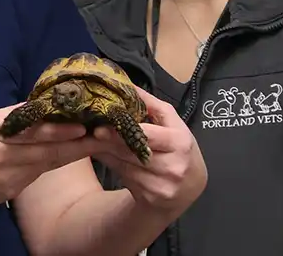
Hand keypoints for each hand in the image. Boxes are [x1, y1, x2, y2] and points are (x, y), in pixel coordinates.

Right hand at [0, 103, 102, 209]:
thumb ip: (11, 115)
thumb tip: (40, 105)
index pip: (35, 132)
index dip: (62, 131)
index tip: (85, 125)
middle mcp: (4, 159)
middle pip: (49, 153)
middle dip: (79, 146)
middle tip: (104, 136)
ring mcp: (8, 180)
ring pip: (46, 165)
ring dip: (71, 155)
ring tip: (94, 144)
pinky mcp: (9, 194)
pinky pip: (34, 177)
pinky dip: (49, 166)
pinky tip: (64, 158)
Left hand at [91, 87, 206, 213]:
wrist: (190, 186)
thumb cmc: (179, 148)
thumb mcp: (174, 124)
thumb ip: (152, 105)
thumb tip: (128, 85)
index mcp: (180, 142)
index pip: (147, 135)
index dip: (123, 130)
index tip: (102, 124)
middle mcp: (173, 166)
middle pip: (132, 151)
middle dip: (109, 141)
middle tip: (91, 131)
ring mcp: (162, 185)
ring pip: (124, 165)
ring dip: (106, 153)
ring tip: (92, 141)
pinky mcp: (151, 197)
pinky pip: (124, 177)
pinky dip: (112, 164)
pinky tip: (104, 155)